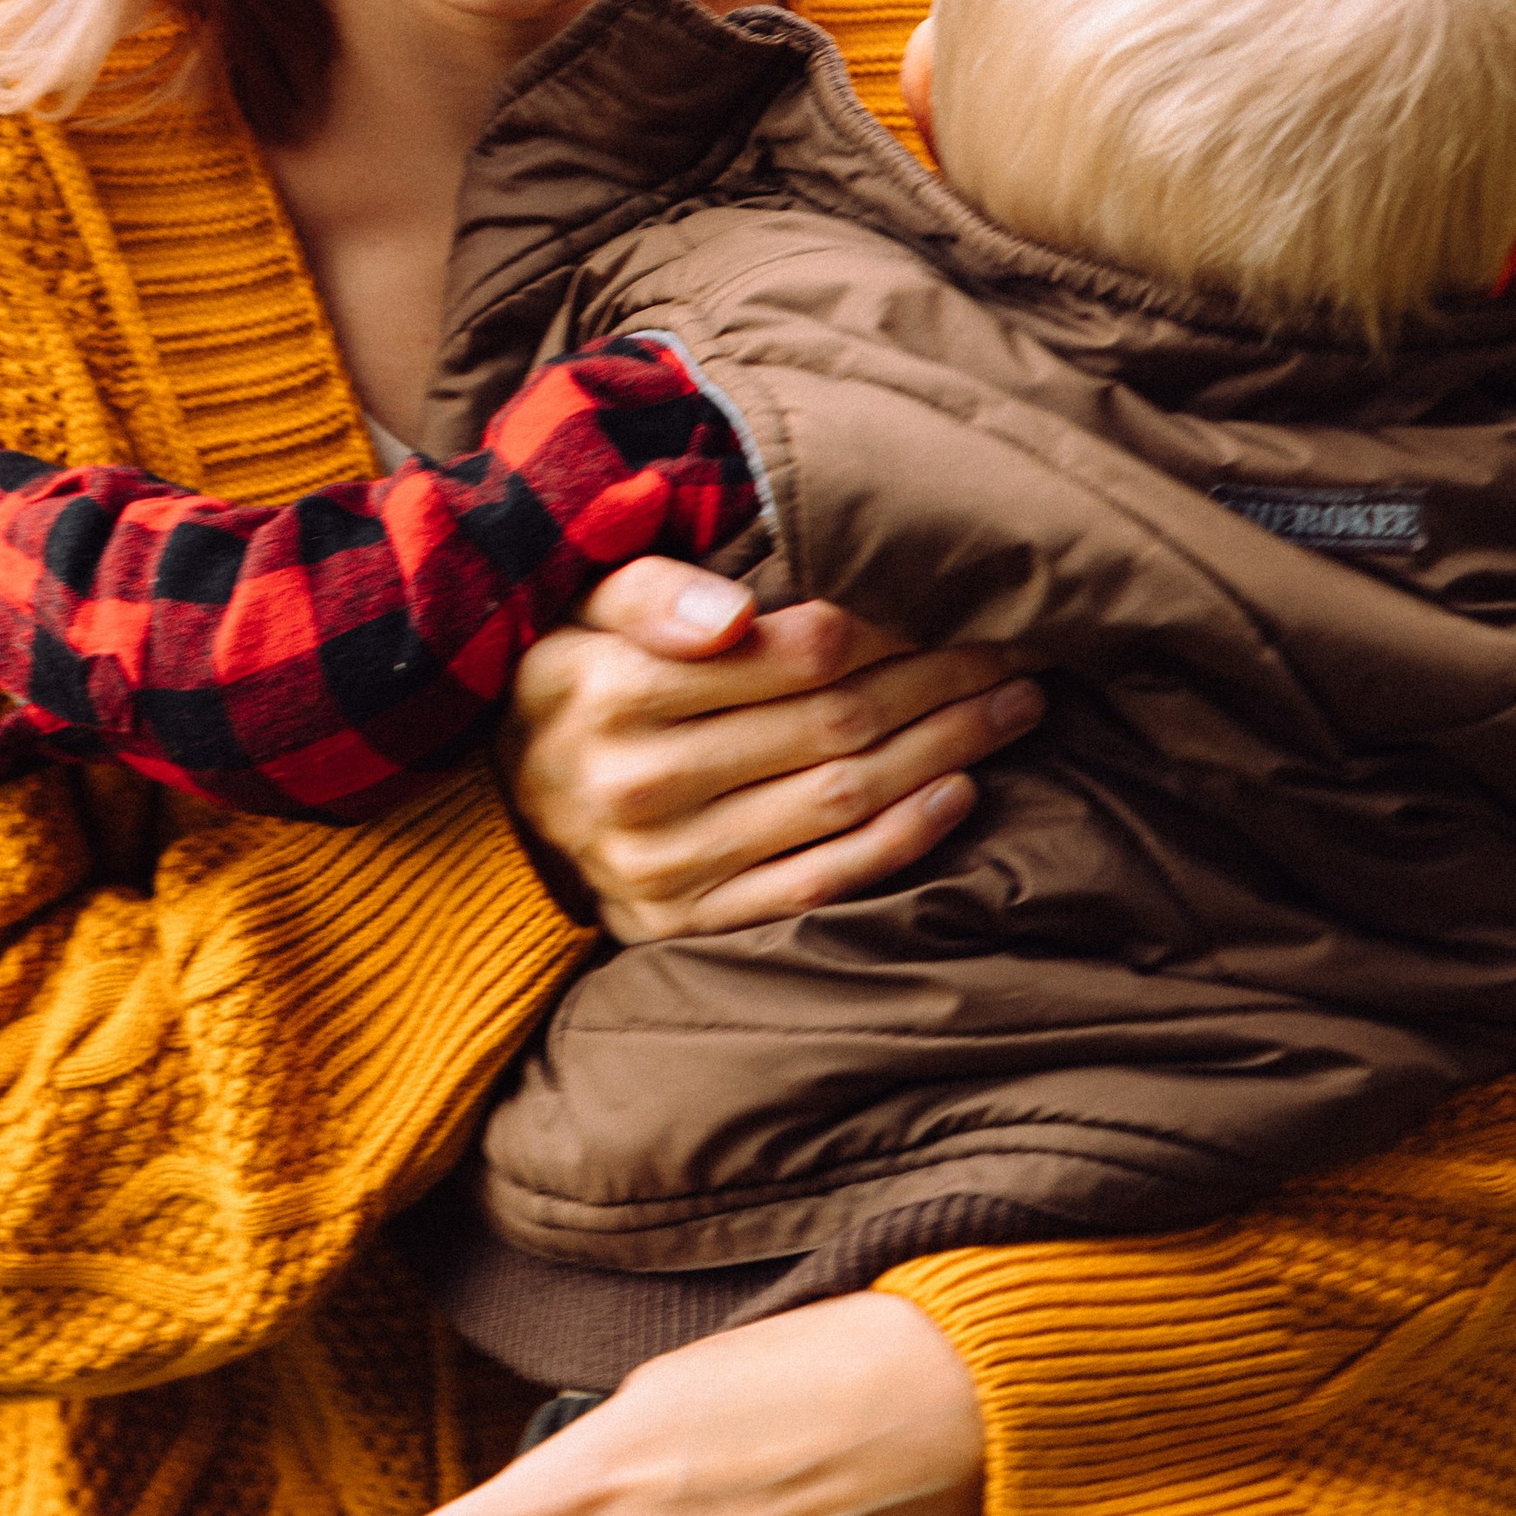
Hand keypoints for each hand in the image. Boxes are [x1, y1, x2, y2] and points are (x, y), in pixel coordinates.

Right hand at [502, 557, 1040, 940]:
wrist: (498, 814)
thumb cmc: (567, 688)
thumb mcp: (576, 614)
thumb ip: (648, 590)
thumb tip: (734, 610)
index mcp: (608, 689)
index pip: (795, 650)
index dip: (892, 622)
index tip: (955, 599)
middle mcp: (635, 783)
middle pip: (835, 720)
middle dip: (942, 677)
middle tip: (1017, 646)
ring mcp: (663, 865)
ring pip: (843, 797)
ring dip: (948, 747)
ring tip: (1016, 704)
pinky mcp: (687, 926)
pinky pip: (820, 882)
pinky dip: (901, 837)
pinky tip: (962, 791)